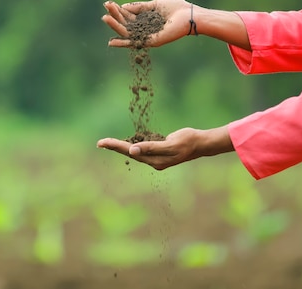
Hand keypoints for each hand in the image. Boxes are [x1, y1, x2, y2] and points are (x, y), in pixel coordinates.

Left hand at [96, 127, 233, 169]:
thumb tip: (132, 151)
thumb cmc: (188, 141)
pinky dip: (132, 145)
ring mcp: (156, 158)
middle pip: (129, 153)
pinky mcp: (159, 152)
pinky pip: (142, 149)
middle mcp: (153, 161)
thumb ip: (151, 147)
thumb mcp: (170, 144)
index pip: (130, 152)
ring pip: (134, 152)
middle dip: (114, 147)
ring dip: (121, 147)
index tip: (102, 142)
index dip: (116, 146)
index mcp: (155, 160)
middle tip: (99, 143)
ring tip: (107, 144)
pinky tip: (125, 144)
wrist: (202, 144)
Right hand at [102, 0, 191, 47]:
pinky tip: (111, 42)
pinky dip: (122, 43)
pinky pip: (134, 43)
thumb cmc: (177, 8)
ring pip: (127, 33)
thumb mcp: (154, 4)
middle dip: (114, 17)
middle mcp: (145, 29)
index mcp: (146, 19)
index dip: (118, 10)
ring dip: (115, 27)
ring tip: (105, 18)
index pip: (128, 16)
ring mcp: (147, 36)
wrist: (190, 16)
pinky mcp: (150, 42)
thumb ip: (139, 7)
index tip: (107, 4)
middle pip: (125, 24)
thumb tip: (123, 6)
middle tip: (104, 10)